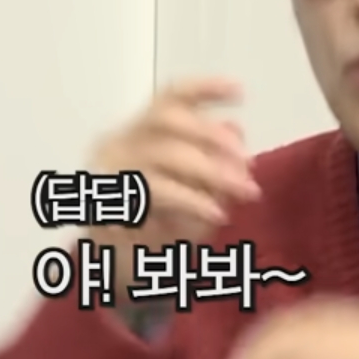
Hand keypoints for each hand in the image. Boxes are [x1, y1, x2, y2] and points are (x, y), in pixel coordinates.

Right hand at [93, 76, 260, 238]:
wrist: (120, 269)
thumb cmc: (160, 223)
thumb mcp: (195, 189)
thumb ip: (213, 159)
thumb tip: (236, 128)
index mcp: (137, 133)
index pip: (169, 98)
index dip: (204, 89)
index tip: (240, 91)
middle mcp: (118, 145)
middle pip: (164, 118)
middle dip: (211, 134)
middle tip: (248, 160)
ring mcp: (110, 172)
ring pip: (163, 155)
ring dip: (212, 172)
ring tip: (246, 191)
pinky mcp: (111, 202)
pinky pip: (158, 193)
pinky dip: (193, 201)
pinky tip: (217, 213)